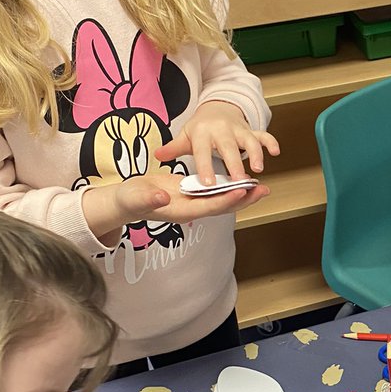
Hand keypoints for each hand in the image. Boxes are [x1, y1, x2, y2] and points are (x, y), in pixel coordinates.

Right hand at [82, 172, 270, 240]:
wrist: (126, 201)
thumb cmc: (129, 199)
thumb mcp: (135, 196)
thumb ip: (149, 198)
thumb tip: (162, 197)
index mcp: (180, 211)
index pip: (208, 206)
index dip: (226, 199)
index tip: (242, 190)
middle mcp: (191, 209)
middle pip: (222, 206)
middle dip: (243, 199)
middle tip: (264, 190)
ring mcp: (193, 203)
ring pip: (222, 200)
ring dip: (241, 194)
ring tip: (262, 186)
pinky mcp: (192, 194)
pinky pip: (216, 192)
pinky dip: (230, 187)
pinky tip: (243, 180)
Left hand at [154, 100, 280, 184]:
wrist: (217, 108)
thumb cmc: (200, 129)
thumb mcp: (185, 136)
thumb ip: (173, 148)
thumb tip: (157, 155)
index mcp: (202, 133)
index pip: (202, 152)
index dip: (205, 167)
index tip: (209, 183)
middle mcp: (221, 130)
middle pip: (228, 148)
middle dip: (234, 165)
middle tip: (238, 183)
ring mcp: (238, 129)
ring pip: (249, 140)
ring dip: (255, 154)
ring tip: (258, 170)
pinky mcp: (251, 130)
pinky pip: (263, 134)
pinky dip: (271, 142)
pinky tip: (276, 152)